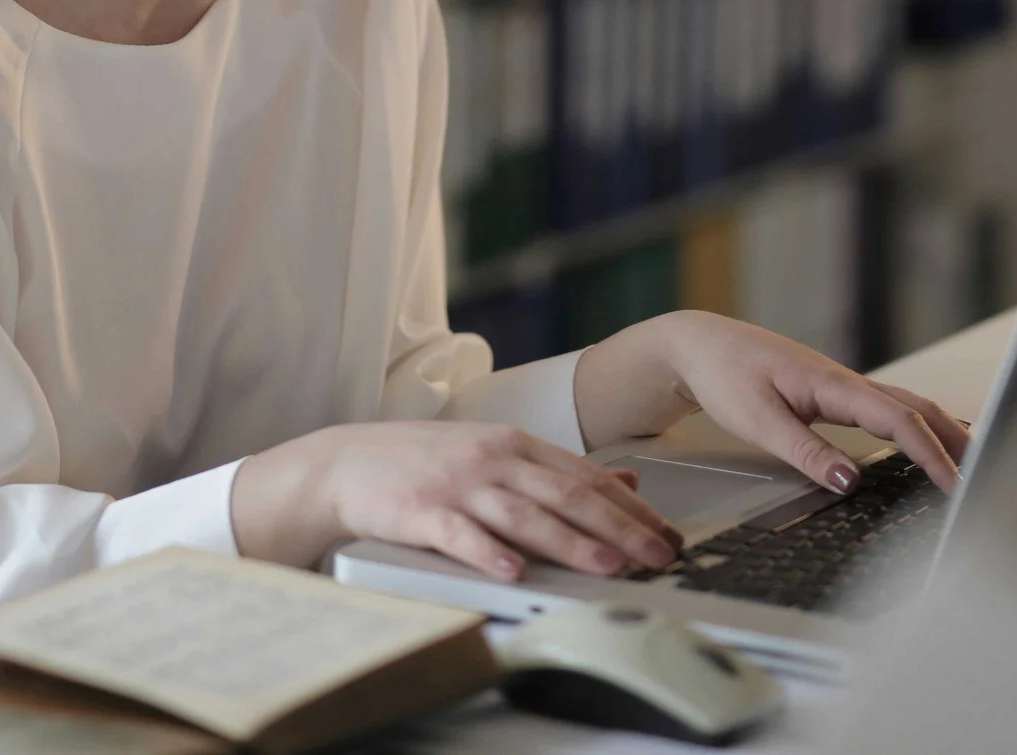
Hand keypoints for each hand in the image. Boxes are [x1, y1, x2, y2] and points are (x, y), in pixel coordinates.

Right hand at [230, 419, 684, 582]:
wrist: (347, 462)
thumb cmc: (427, 462)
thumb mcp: (497, 453)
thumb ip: (560, 468)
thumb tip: (628, 478)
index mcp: (517, 445)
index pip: (586, 477)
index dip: (633, 507)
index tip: (668, 533)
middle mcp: (494, 460)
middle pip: (566, 495)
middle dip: (620, 527)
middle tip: (658, 555)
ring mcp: (458, 485)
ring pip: (524, 515)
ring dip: (570, 542)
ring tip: (607, 566)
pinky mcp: (422, 512)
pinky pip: (460, 535)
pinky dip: (488, 553)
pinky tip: (512, 571)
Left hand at [574, 311, 973, 493]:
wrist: (698, 345)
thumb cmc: (723, 375)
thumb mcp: (758, 420)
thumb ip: (805, 452)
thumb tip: (850, 482)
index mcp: (833, 384)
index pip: (899, 422)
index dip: (933, 456)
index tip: (958, 488)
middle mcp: (844, 381)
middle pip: (917, 409)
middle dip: (956, 443)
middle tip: (988, 478)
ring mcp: (840, 385)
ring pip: (906, 406)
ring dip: (942, 432)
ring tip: (974, 463)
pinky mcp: (831, 392)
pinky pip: (887, 408)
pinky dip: (917, 425)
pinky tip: (927, 440)